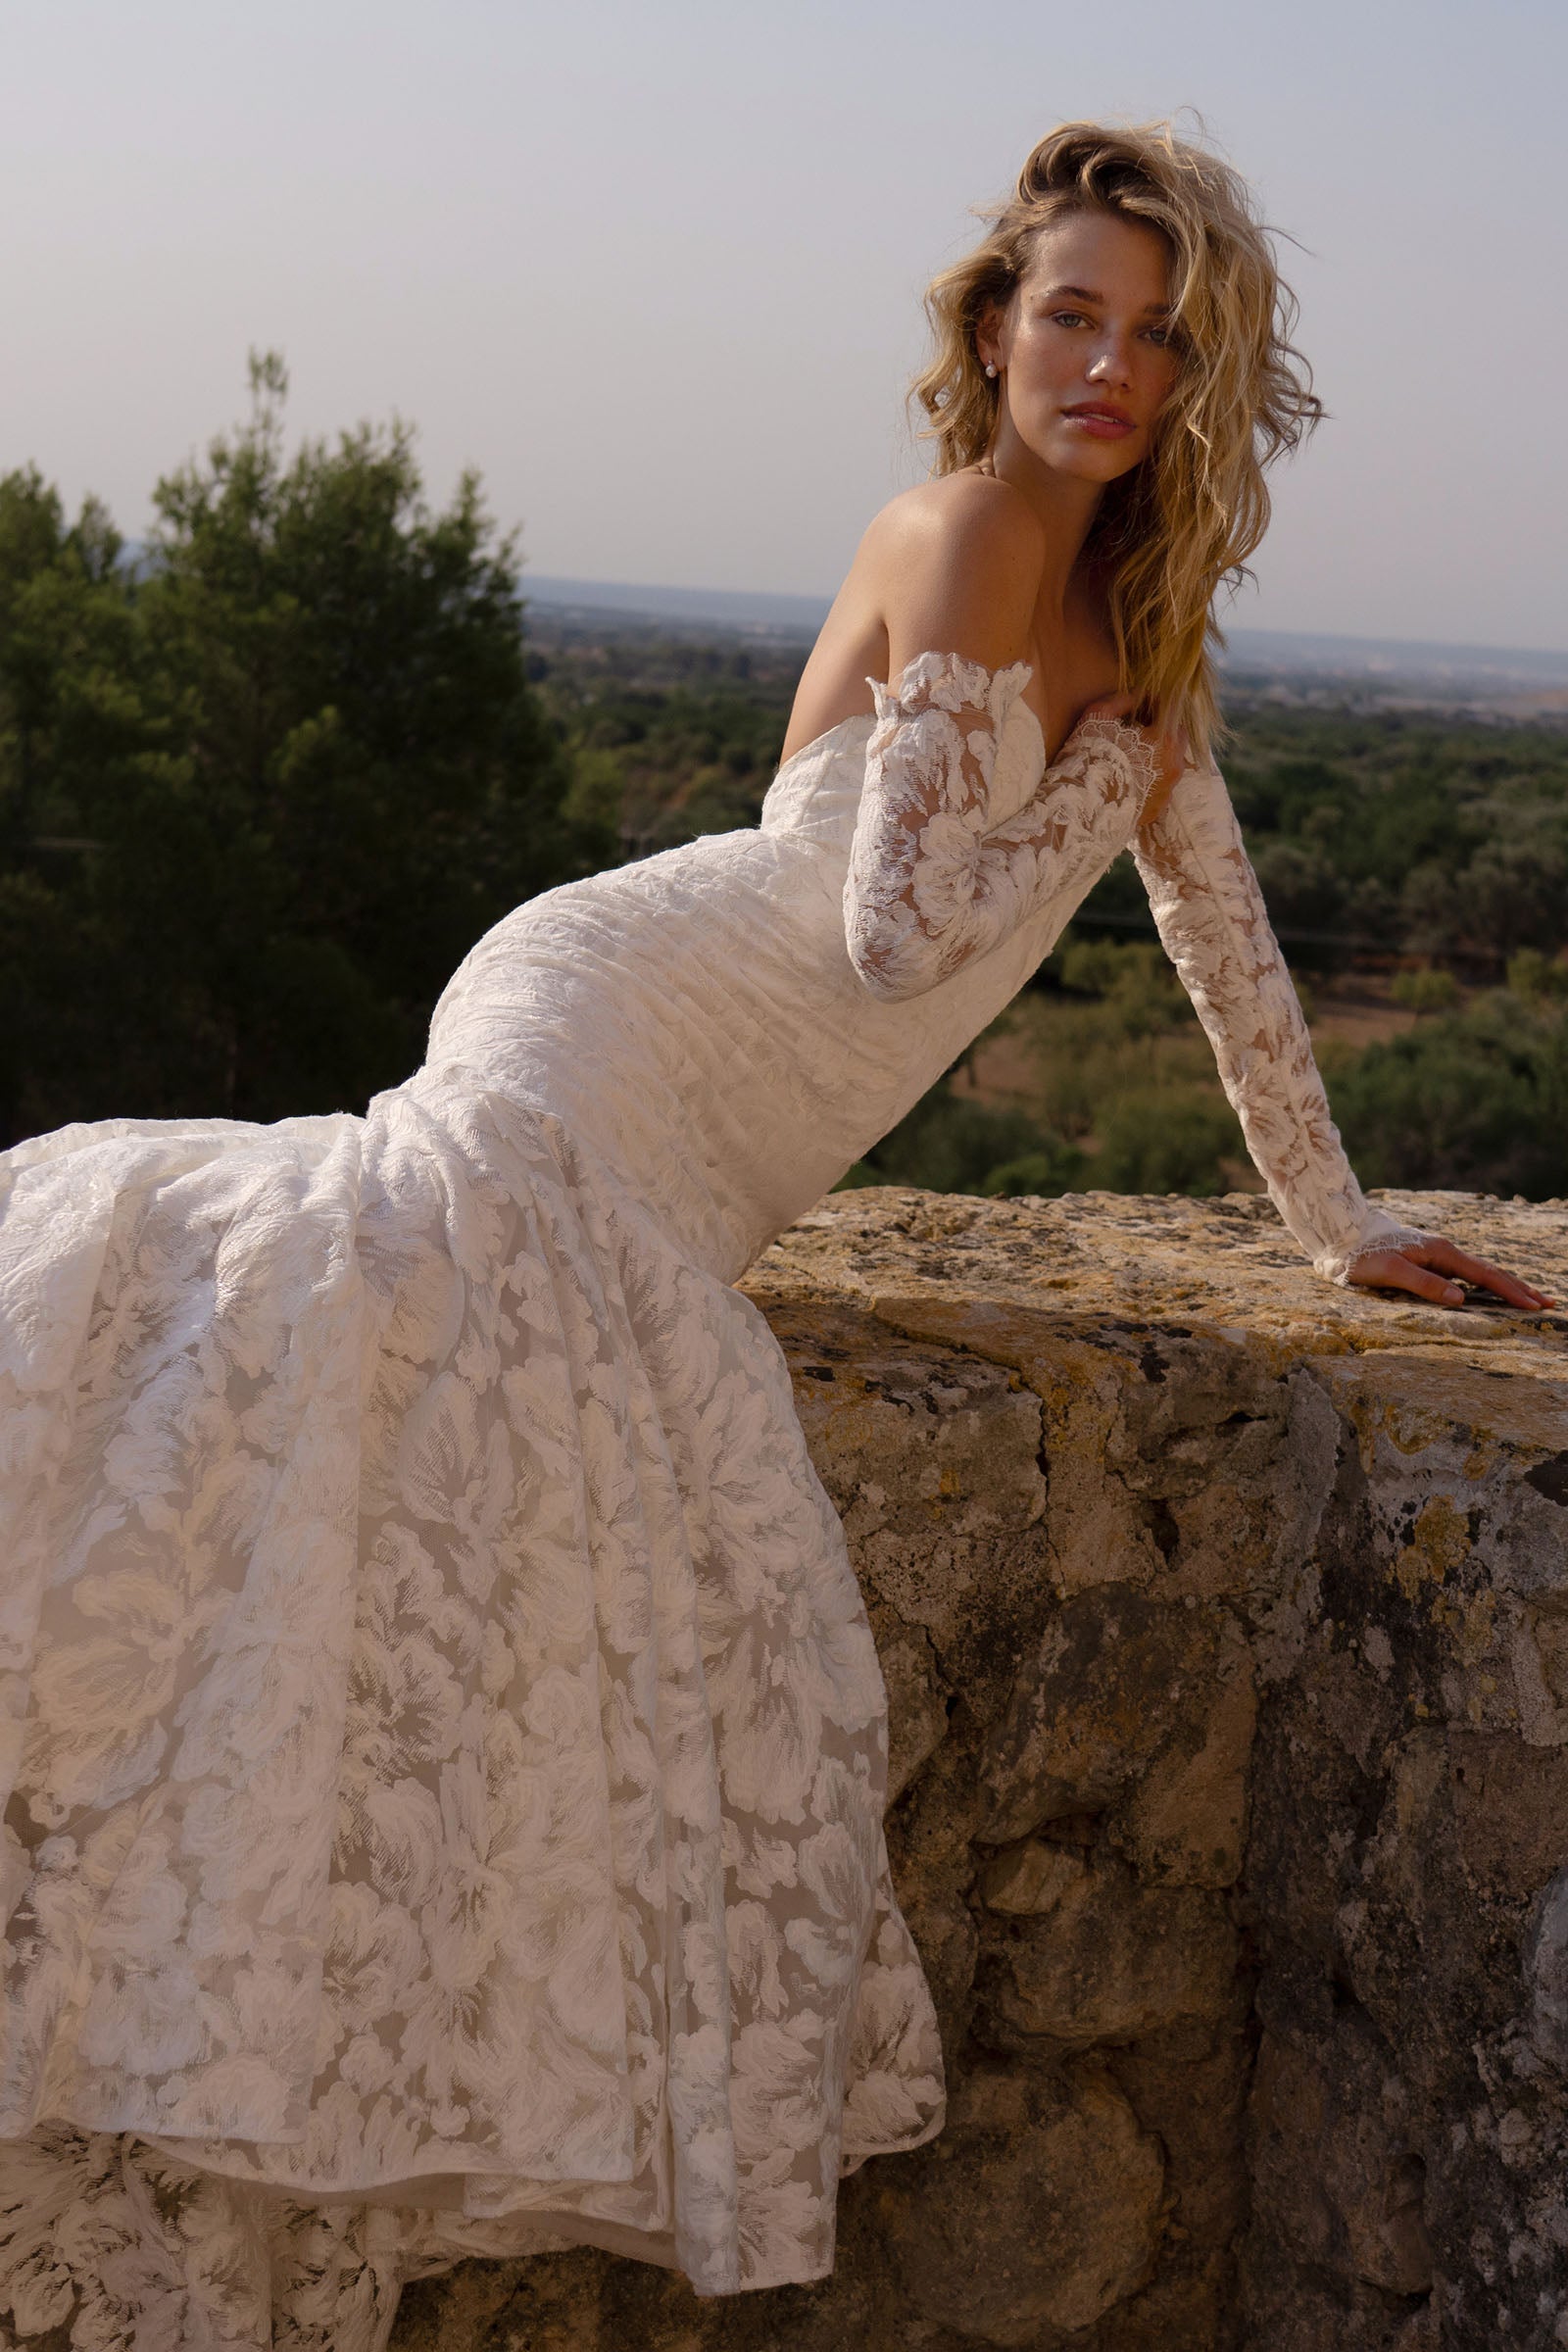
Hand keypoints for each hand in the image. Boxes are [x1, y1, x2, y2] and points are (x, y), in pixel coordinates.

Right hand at [1080, 694, 1186, 826]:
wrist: (1081, 806)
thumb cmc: (1090, 756)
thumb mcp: (1098, 716)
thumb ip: (1120, 700)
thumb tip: (1135, 696)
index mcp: (1166, 740)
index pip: (1171, 709)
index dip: (1155, 701)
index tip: (1142, 701)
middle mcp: (1175, 766)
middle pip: (1176, 737)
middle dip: (1161, 727)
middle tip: (1139, 724)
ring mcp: (1168, 791)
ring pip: (1170, 763)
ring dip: (1156, 753)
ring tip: (1132, 753)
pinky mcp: (1157, 810)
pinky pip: (1159, 788)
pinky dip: (1150, 779)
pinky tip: (1130, 777)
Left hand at [1346, 1234, 1556, 1311]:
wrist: (1343, 1237)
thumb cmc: (1364, 1256)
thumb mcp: (1391, 1272)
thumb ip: (1425, 1285)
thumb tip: (1460, 1299)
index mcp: (1441, 1253)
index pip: (1484, 1276)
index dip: (1510, 1292)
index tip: (1534, 1305)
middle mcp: (1444, 1252)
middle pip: (1490, 1271)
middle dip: (1519, 1288)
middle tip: (1548, 1302)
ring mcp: (1438, 1256)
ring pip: (1480, 1272)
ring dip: (1506, 1285)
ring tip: (1528, 1297)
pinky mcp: (1429, 1261)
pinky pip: (1466, 1274)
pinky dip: (1486, 1283)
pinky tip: (1490, 1291)